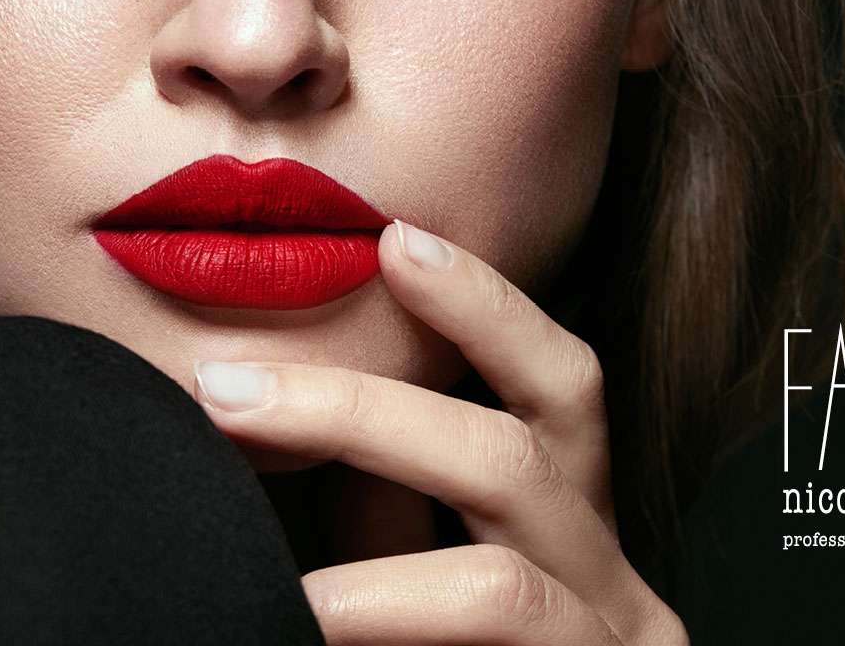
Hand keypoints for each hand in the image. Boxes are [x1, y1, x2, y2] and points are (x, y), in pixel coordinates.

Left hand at [195, 220, 687, 644]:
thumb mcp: (436, 567)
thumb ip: (393, 502)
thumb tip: (283, 418)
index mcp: (579, 516)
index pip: (558, 379)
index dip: (484, 303)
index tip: (392, 239)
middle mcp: (617, 579)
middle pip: (517, 454)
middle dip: (368, 411)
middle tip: (227, 393)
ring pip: (501, 590)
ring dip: (367, 580)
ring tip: (265, 590)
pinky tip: (298, 641)